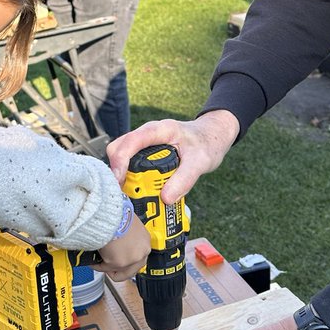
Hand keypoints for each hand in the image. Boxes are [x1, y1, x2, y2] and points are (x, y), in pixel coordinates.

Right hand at [91, 214, 148, 281]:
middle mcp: (141, 252)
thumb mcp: (127, 223)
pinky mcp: (118, 263)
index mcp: (145, 240)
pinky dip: (97, 266)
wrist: (109, 214)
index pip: (139, 257)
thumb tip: (120, 239)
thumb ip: (127, 235)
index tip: (119, 259)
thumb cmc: (116, 214)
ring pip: (118, 271)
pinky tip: (92, 261)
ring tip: (98, 262)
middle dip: (118, 269)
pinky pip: (106, 268)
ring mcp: (130, 259)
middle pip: (131, 270)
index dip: (127, 260)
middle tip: (108, 266)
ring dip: (107, 268)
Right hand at [107, 111, 239, 203]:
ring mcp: (144, 144)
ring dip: (123, 177)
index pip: (131, 141)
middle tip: (124, 193)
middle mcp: (147, 135)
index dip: (120, 160)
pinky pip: (131, 165)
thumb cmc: (206, 142)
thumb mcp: (200, 161)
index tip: (119, 181)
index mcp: (159, 130)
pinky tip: (140, 192)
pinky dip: (132, 179)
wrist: (212, 136)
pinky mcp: (145, 154)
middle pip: (119, 149)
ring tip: (132, 195)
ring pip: (122, 158)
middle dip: (117, 171)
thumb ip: (185, 179)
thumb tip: (166, 198)